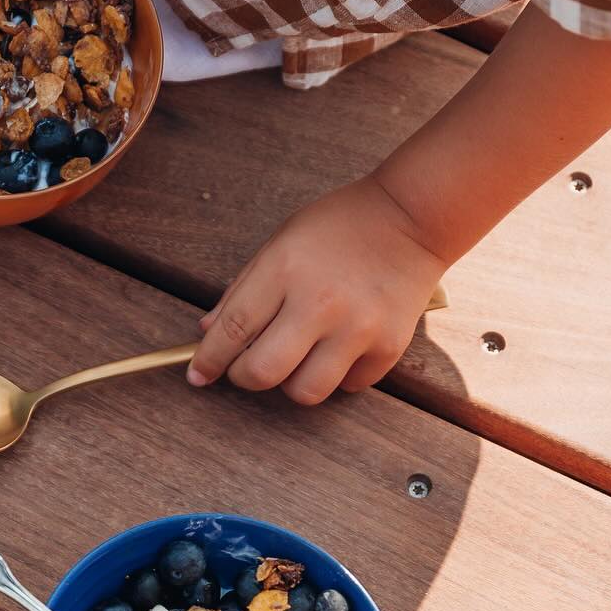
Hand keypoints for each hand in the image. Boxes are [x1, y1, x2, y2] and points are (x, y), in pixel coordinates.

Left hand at [187, 176, 446, 403]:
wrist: (412, 218)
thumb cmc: (340, 226)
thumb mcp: (281, 242)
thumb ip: (242, 290)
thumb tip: (209, 335)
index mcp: (285, 269)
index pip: (232, 330)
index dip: (208, 360)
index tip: (198, 376)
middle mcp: (320, 303)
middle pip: (263, 372)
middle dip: (244, 378)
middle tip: (246, 369)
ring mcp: (358, 328)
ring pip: (305, 391)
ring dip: (291, 382)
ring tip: (297, 358)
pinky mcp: (388, 347)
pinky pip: (347, 386)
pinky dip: (336, 375)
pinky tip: (338, 348)